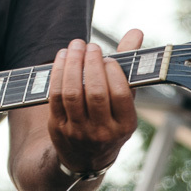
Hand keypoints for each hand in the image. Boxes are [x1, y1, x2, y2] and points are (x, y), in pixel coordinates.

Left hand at [47, 28, 143, 174]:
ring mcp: (78, 131)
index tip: (108, 58)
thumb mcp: (125, 101)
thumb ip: (129, 66)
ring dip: (72, 65)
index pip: (121, 95)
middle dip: (91, 64)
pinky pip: (55, 96)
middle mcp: (103, 132)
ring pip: (72, 93)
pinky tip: (62, 57)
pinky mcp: (58, 127)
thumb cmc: (110, 119)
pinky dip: (57, 73)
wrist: (85, 158)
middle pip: (95, 93)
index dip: (113, 73)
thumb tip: (135, 32)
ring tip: (75, 46)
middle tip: (90, 46)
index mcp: (125, 126)